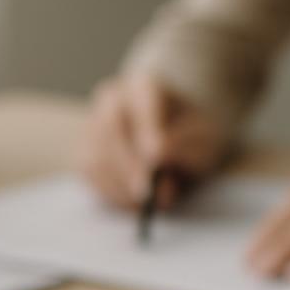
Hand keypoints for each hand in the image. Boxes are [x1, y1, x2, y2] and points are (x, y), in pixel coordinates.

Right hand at [78, 73, 229, 209]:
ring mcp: (93, 127)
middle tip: (148, 193)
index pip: (143, 99)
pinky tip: (133, 202)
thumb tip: (159, 157)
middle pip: (111, 126)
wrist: (175, 148)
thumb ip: (187, 146)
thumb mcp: (206, 140)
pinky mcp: (83, 155)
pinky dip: (111, 193)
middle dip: (130, 164)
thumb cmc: (191, 141)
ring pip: (96, 155)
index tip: (155, 157)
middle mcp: (112, 100)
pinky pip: (90, 176)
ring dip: (122, 185)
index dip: (147, 127)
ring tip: (148, 203)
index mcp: (144, 86)